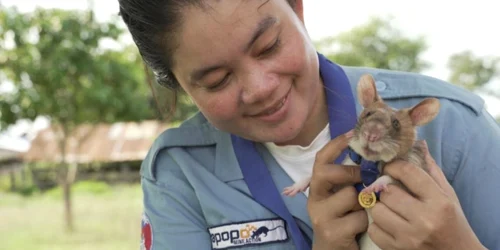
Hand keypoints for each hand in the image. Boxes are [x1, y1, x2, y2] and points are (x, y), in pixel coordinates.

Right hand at [308, 131, 367, 249]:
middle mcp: (314, 199)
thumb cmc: (345, 222)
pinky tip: (363, 227)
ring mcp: (321, 216)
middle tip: (365, 177)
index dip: (336, 144)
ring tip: (365, 210)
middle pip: (325, 172)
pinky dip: (367, 221)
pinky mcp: (331, 232)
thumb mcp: (346, 199)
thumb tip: (377, 157)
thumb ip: (353, 181)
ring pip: (349, 195)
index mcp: (318, 188)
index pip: (321, 160)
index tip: (353, 132)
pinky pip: (358, 217)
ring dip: (364, 201)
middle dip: (350, 171)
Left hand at [368, 141, 486, 249]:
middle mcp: (424, 220)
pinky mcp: (397, 249)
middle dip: (387, 189)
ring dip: (380, 207)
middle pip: (388, 192)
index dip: (394, 166)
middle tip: (391, 191)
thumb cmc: (452, 221)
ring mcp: (409, 237)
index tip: (389, 167)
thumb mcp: (447, 195)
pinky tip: (389, 224)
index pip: (408, 173)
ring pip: (377, 210)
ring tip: (390, 208)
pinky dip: (377, 225)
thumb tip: (418, 144)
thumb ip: (430, 171)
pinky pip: (373, 230)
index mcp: (439, 202)